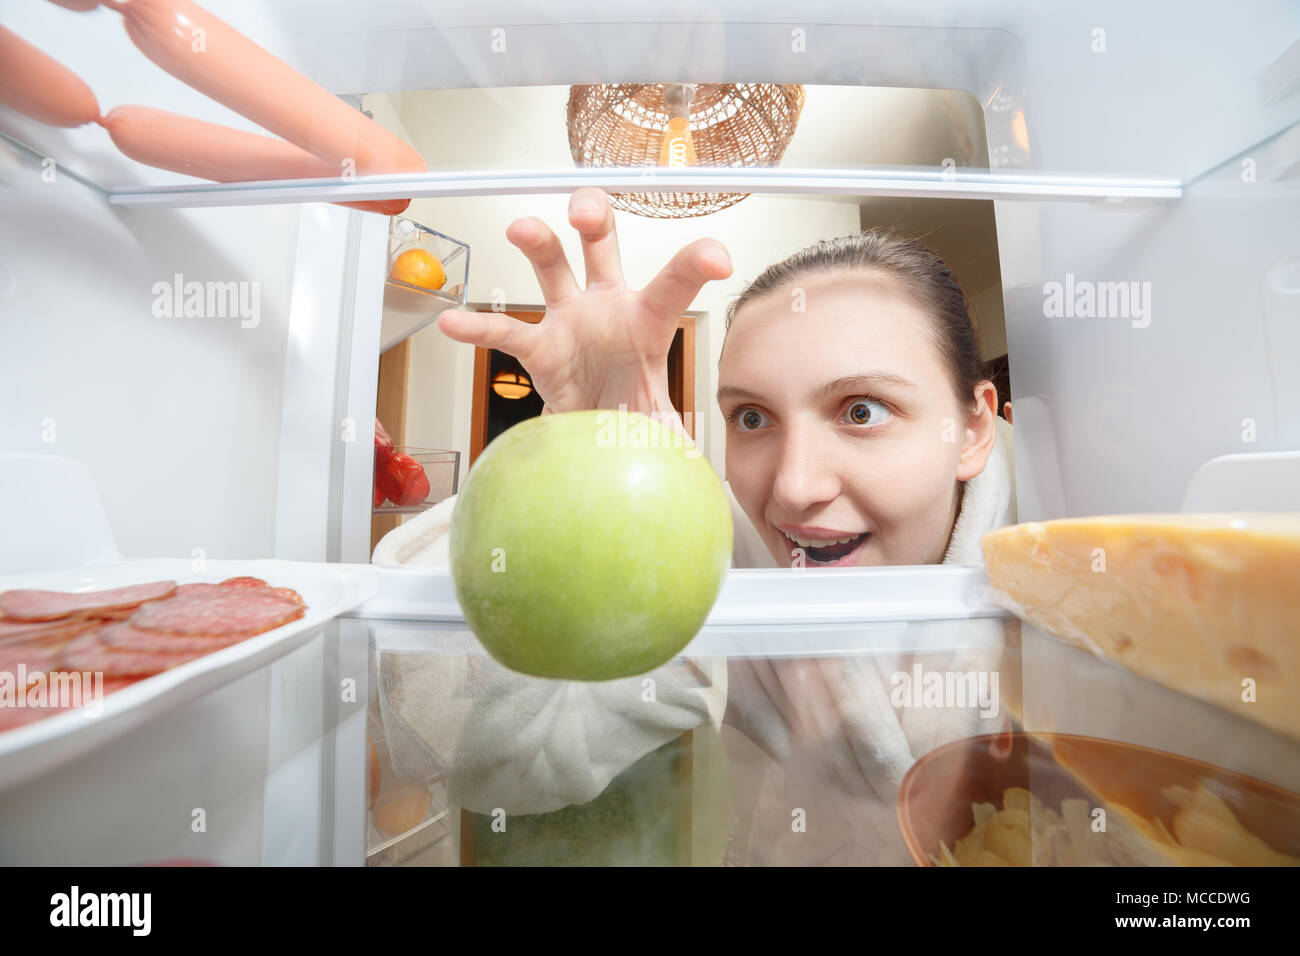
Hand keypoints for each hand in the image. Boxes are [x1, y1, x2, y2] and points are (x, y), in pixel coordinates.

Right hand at [435, 187, 732, 432]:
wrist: (599, 435)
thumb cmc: (632, 413)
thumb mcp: (662, 428)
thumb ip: (679, 440)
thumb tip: (700, 472)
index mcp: (648, 321)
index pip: (674, 283)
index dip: (695, 263)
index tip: (718, 256)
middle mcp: (607, 306)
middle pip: (601, 246)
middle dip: (594, 218)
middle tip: (584, 211)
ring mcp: (570, 319)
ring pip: (551, 267)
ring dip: (537, 242)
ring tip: (520, 229)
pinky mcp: (540, 346)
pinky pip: (505, 332)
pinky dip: (478, 327)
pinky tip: (452, 321)